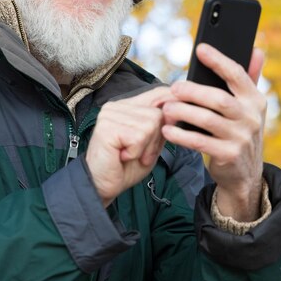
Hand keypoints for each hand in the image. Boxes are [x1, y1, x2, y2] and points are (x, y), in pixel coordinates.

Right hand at [86, 86, 174, 206]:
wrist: (102, 186)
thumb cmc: (125, 167)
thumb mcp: (151, 144)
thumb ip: (162, 125)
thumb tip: (177, 108)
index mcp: (127, 107)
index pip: (157, 93)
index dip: (172, 105)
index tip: (174, 121)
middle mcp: (117, 106)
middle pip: (158, 113)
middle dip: (155, 139)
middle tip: (139, 153)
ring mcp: (110, 115)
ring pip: (150, 125)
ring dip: (145, 148)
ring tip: (129, 155)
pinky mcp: (107, 127)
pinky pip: (138, 137)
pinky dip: (135, 152)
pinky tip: (122, 156)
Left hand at [161, 43, 266, 220]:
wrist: (244, 174)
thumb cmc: (239, 132)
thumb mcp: (250, 108)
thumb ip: (250, 79)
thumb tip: (256, 50)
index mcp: (255, 100)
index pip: (237, 75)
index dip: (218, 61)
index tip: (200, 49)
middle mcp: (251, 118)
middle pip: (219, 99)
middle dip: (193, 91)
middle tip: (173, 88)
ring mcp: (240, 138)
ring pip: (207, 120)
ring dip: (183, 112)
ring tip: (167, 108)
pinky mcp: (228, 155)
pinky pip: (199, 142)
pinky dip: (181, 135)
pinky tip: (167, 130)